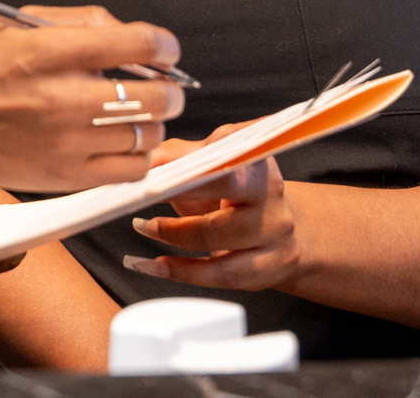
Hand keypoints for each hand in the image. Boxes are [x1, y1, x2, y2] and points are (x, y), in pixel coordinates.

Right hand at [0, 5, 185, 191]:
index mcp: (50, 51)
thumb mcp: (19, 24)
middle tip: (162, 84)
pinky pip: (128, 172)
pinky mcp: (62, 177)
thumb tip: (132, 37)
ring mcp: (64, 143)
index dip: (164, 44)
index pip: (139, 43)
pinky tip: (121, 143)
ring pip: (147, 136)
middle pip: (154, 96)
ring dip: (153, 122)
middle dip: (169, 87)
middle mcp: (62, 99)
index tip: (164, 49)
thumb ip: (81, 23)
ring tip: (137, 115)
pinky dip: (137, 156)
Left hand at [121, 125, 299, 290]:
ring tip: (146, 229)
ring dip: (175, 235)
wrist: (278, 230)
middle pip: (228, 186)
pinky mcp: (270, 267)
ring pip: (220, 236)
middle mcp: (270, 191)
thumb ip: (177, 159)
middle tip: (142, 195)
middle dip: (181, 190)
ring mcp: (274, 231)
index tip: (155, 164)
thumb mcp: (210, 171)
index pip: (225, 146)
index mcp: (254, 157)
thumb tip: (146, 160)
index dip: (190, 156)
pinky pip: (223, 273)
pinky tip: (158, 266)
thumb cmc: (235, 195)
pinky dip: (184, 271)